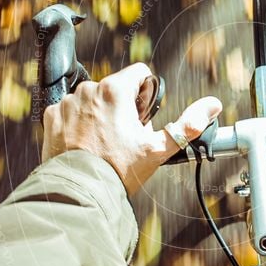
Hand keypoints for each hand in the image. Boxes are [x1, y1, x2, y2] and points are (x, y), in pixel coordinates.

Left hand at [42, 63, 221, 194]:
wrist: (81, 192)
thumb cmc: (120, 171)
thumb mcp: (159, 149)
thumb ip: (188, 124)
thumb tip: (212, 105)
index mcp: (116, 91)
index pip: (139, 73)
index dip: (146, 94)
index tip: (143, 118)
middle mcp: (89, 90)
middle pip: (115, 88)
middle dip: (122, 107)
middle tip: (124, 138)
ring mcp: (68, 103)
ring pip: (92, 100)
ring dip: (99, 114)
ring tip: (104, 144)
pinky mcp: (52, 118)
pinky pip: (70, 112)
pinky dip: (78, 124)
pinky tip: (85, 145)